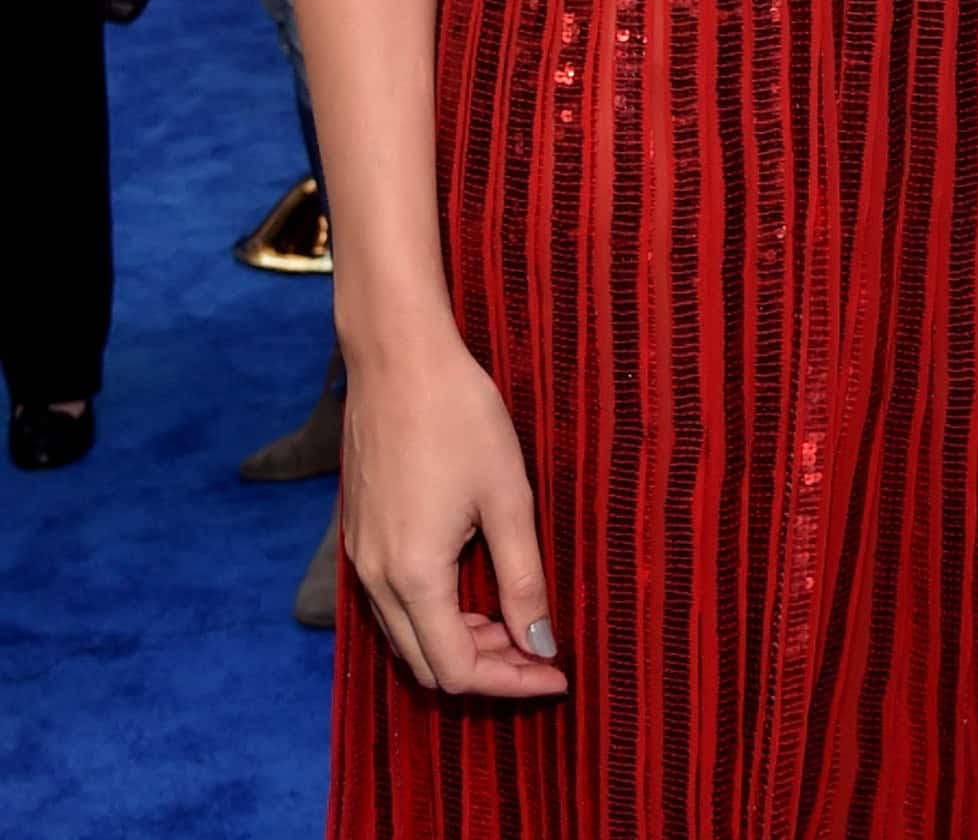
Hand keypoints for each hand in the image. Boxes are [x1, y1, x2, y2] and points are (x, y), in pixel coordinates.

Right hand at [340, 327, 566, 698]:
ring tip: (513, 623)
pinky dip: (432, 613)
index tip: (556, 673)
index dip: (511, 681)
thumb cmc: (458, 416)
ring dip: (458, 642)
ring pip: (406, 635)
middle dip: (487, 670)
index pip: (459, 668)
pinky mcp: (359, 534)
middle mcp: (376, 579)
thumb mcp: (507, 497)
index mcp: (414, 576)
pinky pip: (392, 602)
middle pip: (427, 662)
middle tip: (540, 652)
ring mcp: (361, 556)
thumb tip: (539, 642)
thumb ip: (522, 578)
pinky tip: (471, 588)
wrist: (398, 357)